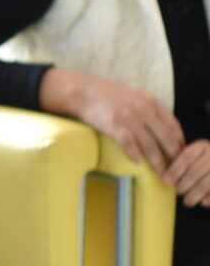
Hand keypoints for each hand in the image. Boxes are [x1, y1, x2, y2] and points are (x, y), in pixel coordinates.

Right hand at [48, 69, 186, 176]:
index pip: (173, 125)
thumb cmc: (109, 96)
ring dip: (158, 162)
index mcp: (151, 101)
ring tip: (163, 173)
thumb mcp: (136, 97)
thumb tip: (163, 131)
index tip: (181, 155)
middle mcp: (143, 109)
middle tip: (177, 170)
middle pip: (166, 137)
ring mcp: (129, 117)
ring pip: (150, 144)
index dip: (180, 142)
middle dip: (174, 156)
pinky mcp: (114, 125)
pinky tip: (139, 163)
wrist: (83, 92)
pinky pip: (129, 144)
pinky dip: (135, 154)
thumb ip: (150, 110)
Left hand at [168, 140, 209, 207]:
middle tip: (178, 191)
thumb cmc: (204, 161)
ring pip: (205, 184)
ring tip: (187, 202)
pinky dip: (209, 198)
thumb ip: (182, 162)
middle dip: (183, 185)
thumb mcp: (195, 155)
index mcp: (202, 146)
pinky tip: (204, 203)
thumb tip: (165, 177)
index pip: (186, 158)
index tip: (166, 180)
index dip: (175, 170)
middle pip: (194, 172)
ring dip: (194, 195)